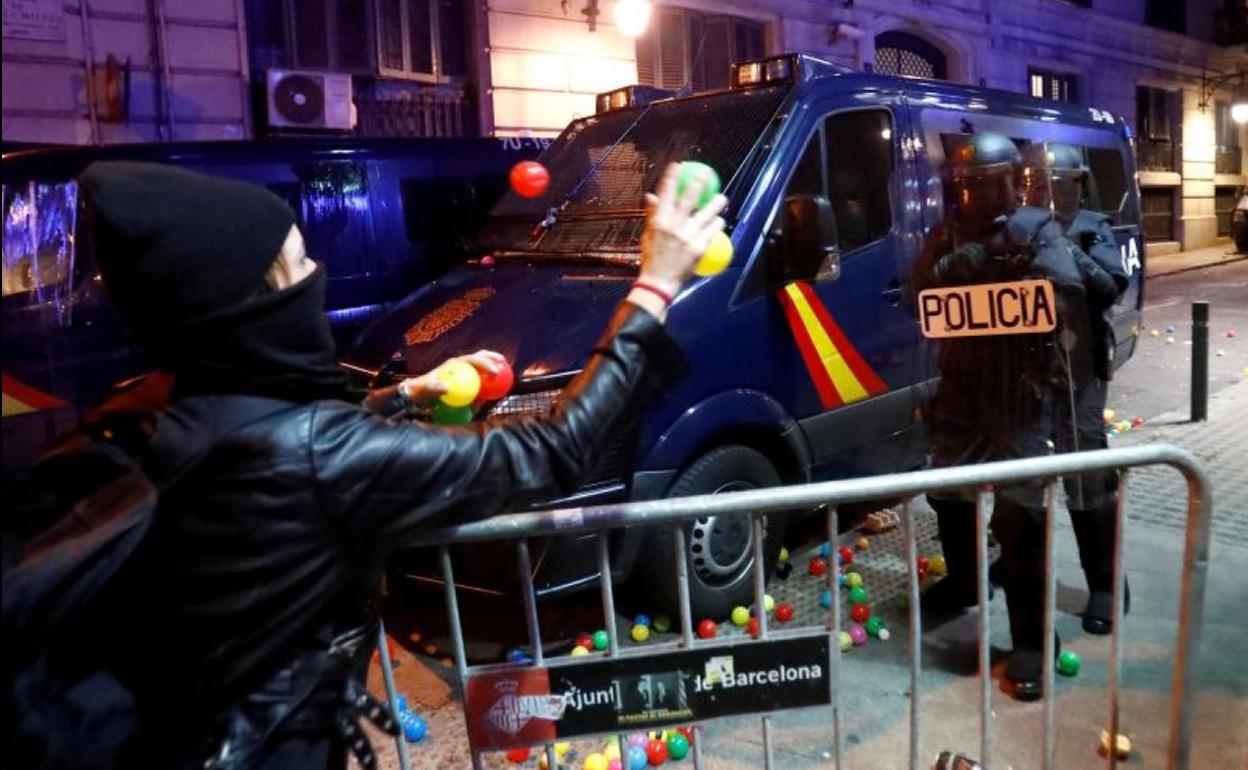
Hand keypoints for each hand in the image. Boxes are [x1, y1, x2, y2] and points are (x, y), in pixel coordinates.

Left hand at [400, 350, 506, 406]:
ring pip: (481, 367)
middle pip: (480, 359)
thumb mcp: (424, 390)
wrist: (418, 397)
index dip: (484, 364)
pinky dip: (489, 384)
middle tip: (503, 367)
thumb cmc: (421, 392)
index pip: (472, 360)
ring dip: (494, 366)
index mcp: (453, 365)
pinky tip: (498, 390)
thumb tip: (446, 388)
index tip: (494, 372)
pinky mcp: (465, 384)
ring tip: (507, 370)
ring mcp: (464, 375)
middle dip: (492, 360)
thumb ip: (433, 388)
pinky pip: (480, 383)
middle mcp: (460, 367)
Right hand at [638, 163, 728, 297]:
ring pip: (705, 215)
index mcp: (659, 222)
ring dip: (715, 204)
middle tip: (706, 173)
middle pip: (688, 200)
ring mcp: (687, 237)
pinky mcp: (698, 248)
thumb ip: (652, 214)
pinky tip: (720, 220)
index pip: (666, 194)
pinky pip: (711, 232)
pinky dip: (716, 225)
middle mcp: (674, 227)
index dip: (672, 177)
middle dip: (698, 184)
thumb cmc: (651, 257)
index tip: (678, 165)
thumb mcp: (647, 234)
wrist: (659, 282)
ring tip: (722, 198)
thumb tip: (651, 195)